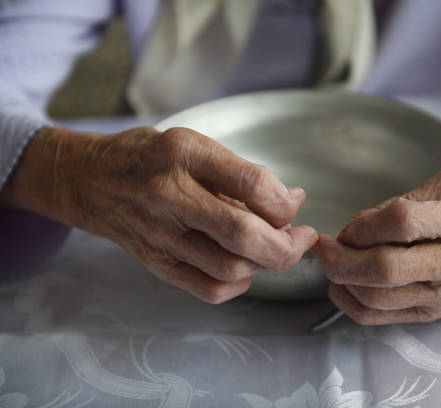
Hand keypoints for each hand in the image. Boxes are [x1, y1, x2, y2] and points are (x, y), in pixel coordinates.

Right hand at [2, 126, 316, 302]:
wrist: (89, 180)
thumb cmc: (149, 158)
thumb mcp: (195, 146)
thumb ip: (243, 174)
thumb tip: (292, 201)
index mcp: (185, 154)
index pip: (253, 184)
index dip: (285, 202)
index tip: (295, 204)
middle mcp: (170, 195)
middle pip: (243, 235)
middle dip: (287, 245)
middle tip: (302, 238)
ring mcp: (160, 234)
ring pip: (230, 267)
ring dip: (265, 263)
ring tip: (271, 247)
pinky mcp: (155, 263)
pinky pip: (208, 289)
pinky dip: (238, 285)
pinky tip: (244, 268)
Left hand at [312, 169, 440, 324]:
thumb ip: (405, 200)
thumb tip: (357, 228)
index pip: (404, 223)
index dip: (365, 225)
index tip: (349, 225)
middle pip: (385, 269)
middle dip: (342, 258)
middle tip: (323, 247)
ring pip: (376, 298)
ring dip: (341, 279)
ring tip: (332, 261)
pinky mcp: (431, 316)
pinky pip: (379, 318)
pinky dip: (348, 303)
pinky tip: (340, 285)